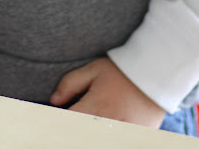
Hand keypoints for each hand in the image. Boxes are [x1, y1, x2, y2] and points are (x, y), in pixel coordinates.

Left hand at [50, 58, 165, 127]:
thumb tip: (54, 100)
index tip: (52, 119)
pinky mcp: (136, 138)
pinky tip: (104, 125)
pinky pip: (115, 138)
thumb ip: (70, 84)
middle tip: (73, 118)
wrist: (155, 75)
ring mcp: (122, 134)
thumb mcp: (93, 70)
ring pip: (98, 137)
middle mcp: (107, 125)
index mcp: (94, 108)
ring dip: (90, 130)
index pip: (68, 123)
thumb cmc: (120, 72)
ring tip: (94, 117)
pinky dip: (107, 133)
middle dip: (73, 128)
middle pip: (81, 134)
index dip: (58, 122)